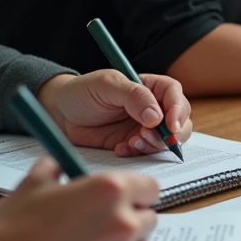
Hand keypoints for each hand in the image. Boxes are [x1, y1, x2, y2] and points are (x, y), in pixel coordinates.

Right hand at [0, 158, 157, 240]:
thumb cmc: (15, 224)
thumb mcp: (36, 182)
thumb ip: (60, 166)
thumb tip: (64, 162)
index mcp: (110, 189)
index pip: (152, 187)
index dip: (138, 191)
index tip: (127, 196)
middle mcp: (123, 221)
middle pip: (150, 216)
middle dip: (131, 216)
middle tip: (103, 220)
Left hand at [36, 71, 192, 156]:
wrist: (60, 114)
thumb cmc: (82, 92)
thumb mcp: (106, 85)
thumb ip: (133, 96)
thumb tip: (157, 116)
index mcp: (151, 87)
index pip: (175, 95)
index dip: (178, 110)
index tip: (170, 125)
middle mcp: (154, 107)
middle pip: (180, 120)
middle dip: (169, 133)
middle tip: (147, 138)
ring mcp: (146, 127)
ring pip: (168, 140)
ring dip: (154, 145)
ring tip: (132, 143)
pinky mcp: (135, 143)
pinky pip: (149, 153)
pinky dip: (139, 154)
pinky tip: (121, 149)